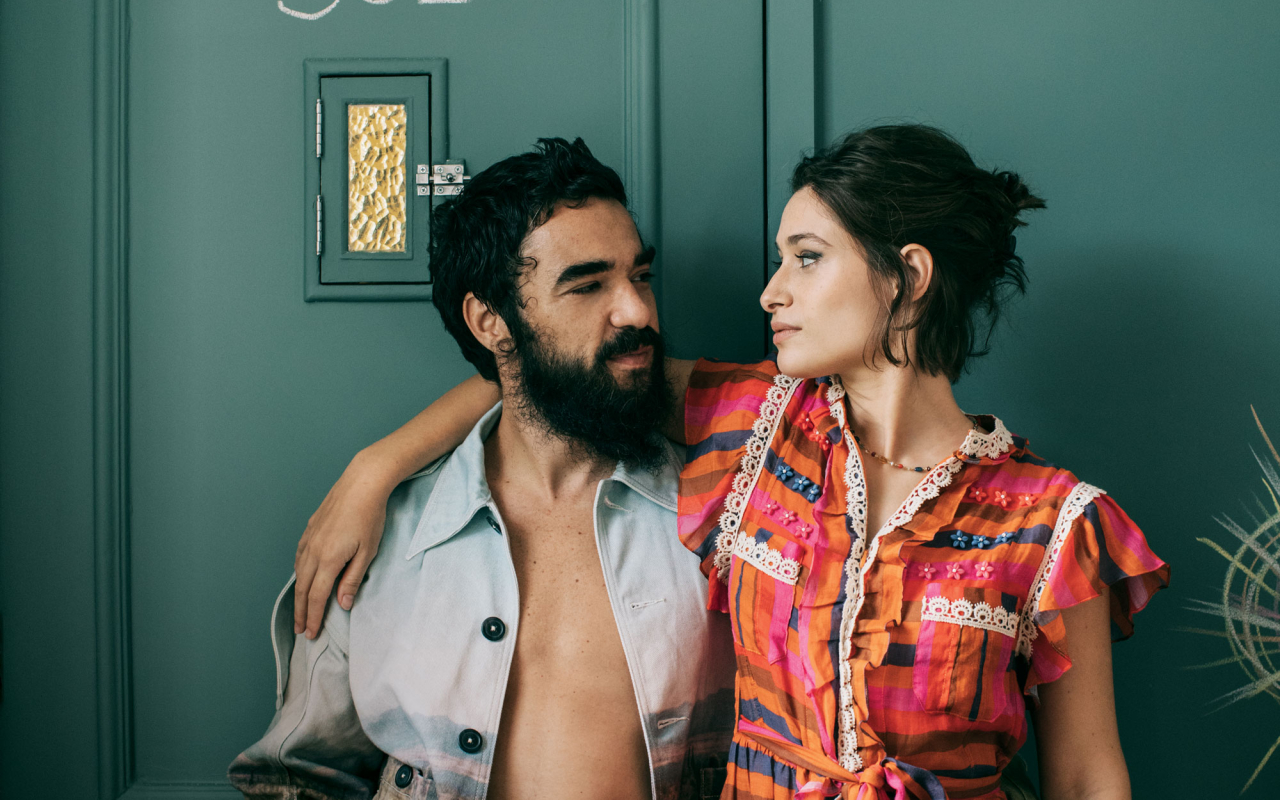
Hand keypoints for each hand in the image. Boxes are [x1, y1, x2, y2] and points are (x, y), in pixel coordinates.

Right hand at [293, 451, 395, 638]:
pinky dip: (298, 571)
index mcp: (329, 560)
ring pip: (298, 572)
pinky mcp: (311, 528)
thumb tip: (342, 603)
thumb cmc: (370, 516)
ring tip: (299, 609)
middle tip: (301, 630)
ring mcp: (310, 538)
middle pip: (303, 588)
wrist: (362, 483)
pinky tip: (301, 575)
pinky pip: (299, 555)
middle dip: (301, 612)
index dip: (313, 617)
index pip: (316, 596)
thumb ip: (353, 579)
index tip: (312, 633)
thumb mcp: (368, 552)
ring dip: (298, 593)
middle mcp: (314, 551)